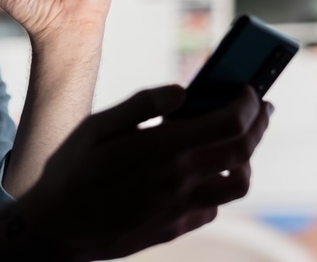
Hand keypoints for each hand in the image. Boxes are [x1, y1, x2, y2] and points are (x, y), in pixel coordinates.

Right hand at [17, 85, 271, 260]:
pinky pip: (214, 206)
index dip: (246, 103)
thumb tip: (181, 90)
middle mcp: (179, 179)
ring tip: (236, 141)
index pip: (229, 123)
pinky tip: (204, 172)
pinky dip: (218, 185)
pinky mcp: (175, 227)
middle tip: (259, 106)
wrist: (57, 228)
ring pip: (238, 183)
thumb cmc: (73, 170)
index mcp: (162, 147)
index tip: (247, 88)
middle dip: (258, 122)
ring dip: (246, 157)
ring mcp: (180, 207)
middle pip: (242, 149)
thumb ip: (142, 104)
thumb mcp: (98, 126)